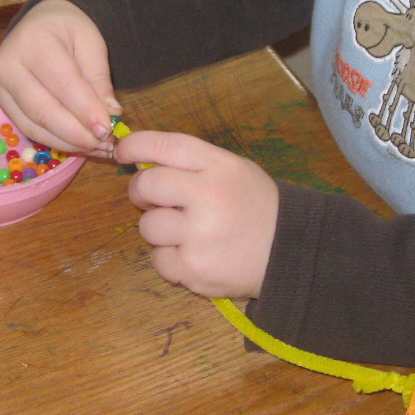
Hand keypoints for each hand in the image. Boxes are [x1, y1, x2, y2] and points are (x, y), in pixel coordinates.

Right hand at [0, 0, 118, 154]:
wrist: (40, 22)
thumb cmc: (68, 29)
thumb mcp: (91, 43)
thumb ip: (99, 78)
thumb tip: (110, 114)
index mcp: (33, 42)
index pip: (62, 84)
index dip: (85, 111)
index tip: (108, 130)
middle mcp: (8, 66)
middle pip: (44, 111)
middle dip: (77, 134)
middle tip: (106, 144)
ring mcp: (0, 87)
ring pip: (35, 126)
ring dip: (68, 143)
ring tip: (98, 148)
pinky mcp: (2, 103)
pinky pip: (28, 129)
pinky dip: (55, 141)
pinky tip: (79, 144)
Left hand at [118, 130, 276, 298]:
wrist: (290, 252)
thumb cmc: (256, 206)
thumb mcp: (234, 170)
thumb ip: (193, 164)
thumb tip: (142, 162)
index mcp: (220, 167)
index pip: (165, 146)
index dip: (135, 145)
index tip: (124, 152)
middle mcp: (208, 196)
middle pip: (147, 185)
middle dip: (142, 191)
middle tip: (155, 198)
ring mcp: (199, 236)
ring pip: (148, 226)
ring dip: (159, 229)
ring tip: (187, 232)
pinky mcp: (193, 269)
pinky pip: (158, 259)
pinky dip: (170, 258)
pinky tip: (194, 254)